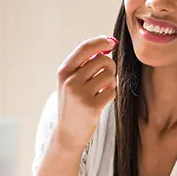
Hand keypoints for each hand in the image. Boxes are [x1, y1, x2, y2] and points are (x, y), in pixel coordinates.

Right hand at [54, 36, 117, 152]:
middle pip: (102, 60)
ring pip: (109, 75)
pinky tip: (101, 101)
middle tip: (106, 77)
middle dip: (110, 66)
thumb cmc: (72, 105)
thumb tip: (106, 45)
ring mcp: (81, 94)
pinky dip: (110, 94)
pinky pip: (112, 91)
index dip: (101, 42)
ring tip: (101, 91)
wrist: (68, 134)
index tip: (111, 42)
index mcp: (64, 72)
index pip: (85, 48)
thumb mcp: (70, 82)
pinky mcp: (92, 106)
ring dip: (111, 82)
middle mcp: (70, 81)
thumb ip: (83, 65)